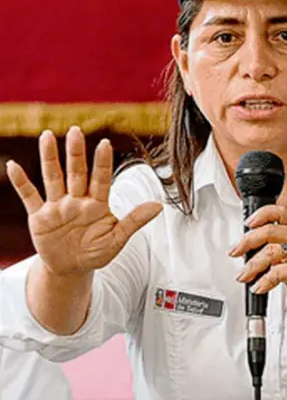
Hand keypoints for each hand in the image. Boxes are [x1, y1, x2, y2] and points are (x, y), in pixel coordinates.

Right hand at [5, 127, 162, 275]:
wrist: (71, 269)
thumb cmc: (96, 252)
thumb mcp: (117, 239)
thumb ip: (134, 221)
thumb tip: (159, 205)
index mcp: (97, 205)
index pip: (101, 179)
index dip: (102, 163)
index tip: (105, 143)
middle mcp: (77, 200)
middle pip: (76, 173)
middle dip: (76, 153)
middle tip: (75, 130)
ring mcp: (57, 206)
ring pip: (53, 177)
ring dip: (49, 158)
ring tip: (47, 136)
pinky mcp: (39, 216)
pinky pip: (29, 196)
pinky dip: (21, 182)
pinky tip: (13, 166)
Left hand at [229, 204, 286, 317]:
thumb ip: (283, 243)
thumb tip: (253, 244)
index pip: (280, 212)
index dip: (261, 214)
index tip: (248, 223)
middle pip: (269, 231)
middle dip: (247, 242)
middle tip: (236, 251)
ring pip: (268, 253)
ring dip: (251, 266)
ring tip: (244, 275)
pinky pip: (274, 273)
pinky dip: (262, 282)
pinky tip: (258, 287)